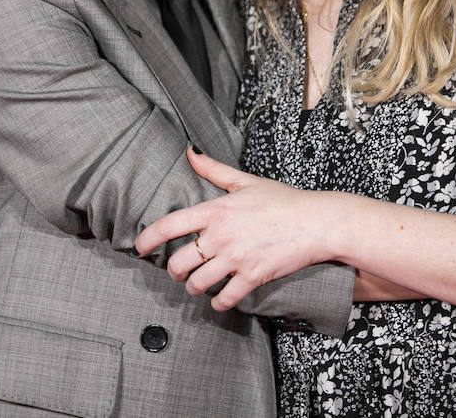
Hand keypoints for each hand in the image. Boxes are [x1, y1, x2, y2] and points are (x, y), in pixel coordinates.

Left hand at [134, 148, 332, 310]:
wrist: (315, 222)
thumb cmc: (282, 200)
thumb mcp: (245, 181)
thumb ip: (213, 169)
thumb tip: (190, 152)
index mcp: (216, 210)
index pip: (170, 225)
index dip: (148, 238)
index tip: (140, 247)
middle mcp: (222, 236)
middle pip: (179, 262)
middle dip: (173, 270)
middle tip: (177, 271)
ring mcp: (237, 258)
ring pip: (199, 284)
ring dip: (193, 288)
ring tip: (197, 285)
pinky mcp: (253, 277)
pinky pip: (225, 298)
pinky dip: (218, 303)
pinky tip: (219, 300)